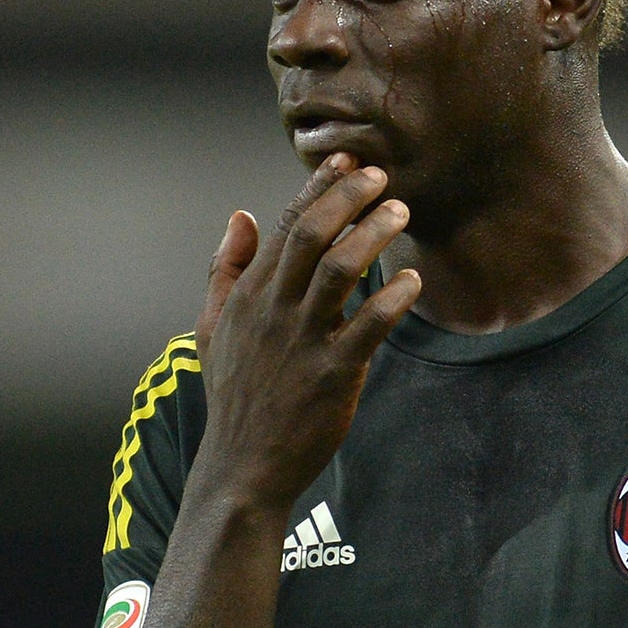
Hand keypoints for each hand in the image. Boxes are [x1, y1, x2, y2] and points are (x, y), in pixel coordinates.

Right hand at [193, 153, 420, 510]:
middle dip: (347, 197)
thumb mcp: (214, 329)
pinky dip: (391, 300)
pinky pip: (367, 328)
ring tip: (402, 212)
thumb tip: (240, 215)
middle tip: (381, 175)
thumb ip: (226, 270)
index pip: (284, 225)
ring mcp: (302, 342)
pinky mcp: (332, 376)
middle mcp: (273, 310)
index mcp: (250, 295)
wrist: (241, 468)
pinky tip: (413, 281)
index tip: (348, 159)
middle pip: (310, 234)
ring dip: (373, 235)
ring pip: (339, 270)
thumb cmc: (235, 396)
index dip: (318, 187)